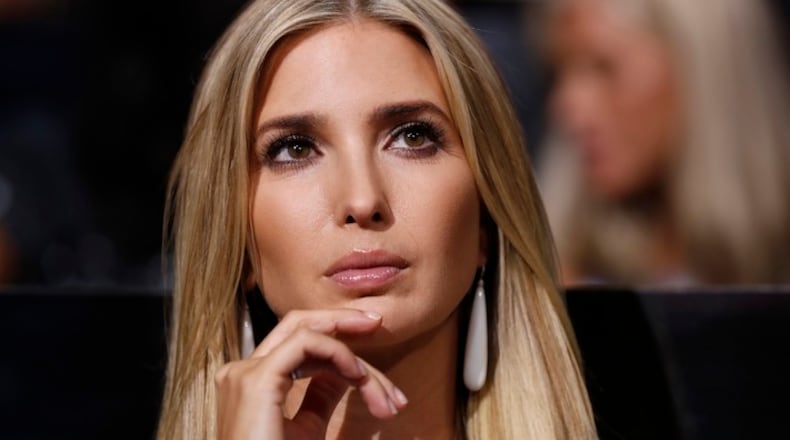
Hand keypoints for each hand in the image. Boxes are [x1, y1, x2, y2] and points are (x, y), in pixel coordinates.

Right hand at [215, 309, 407, 438]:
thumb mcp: (307, 429)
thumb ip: (320, 396)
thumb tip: (346, 373)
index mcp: (252, 381)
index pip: (299, 347)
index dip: (339, 348)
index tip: (374, 369)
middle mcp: (243, 370)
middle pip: (299, 327)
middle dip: (341, 320)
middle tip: (377, 322)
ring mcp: (246, 372)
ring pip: (309, 334)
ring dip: (353, 357)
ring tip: (381, 391)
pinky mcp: (257, 379)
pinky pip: (306, 343)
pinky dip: (338, 353)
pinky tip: (358, 375)